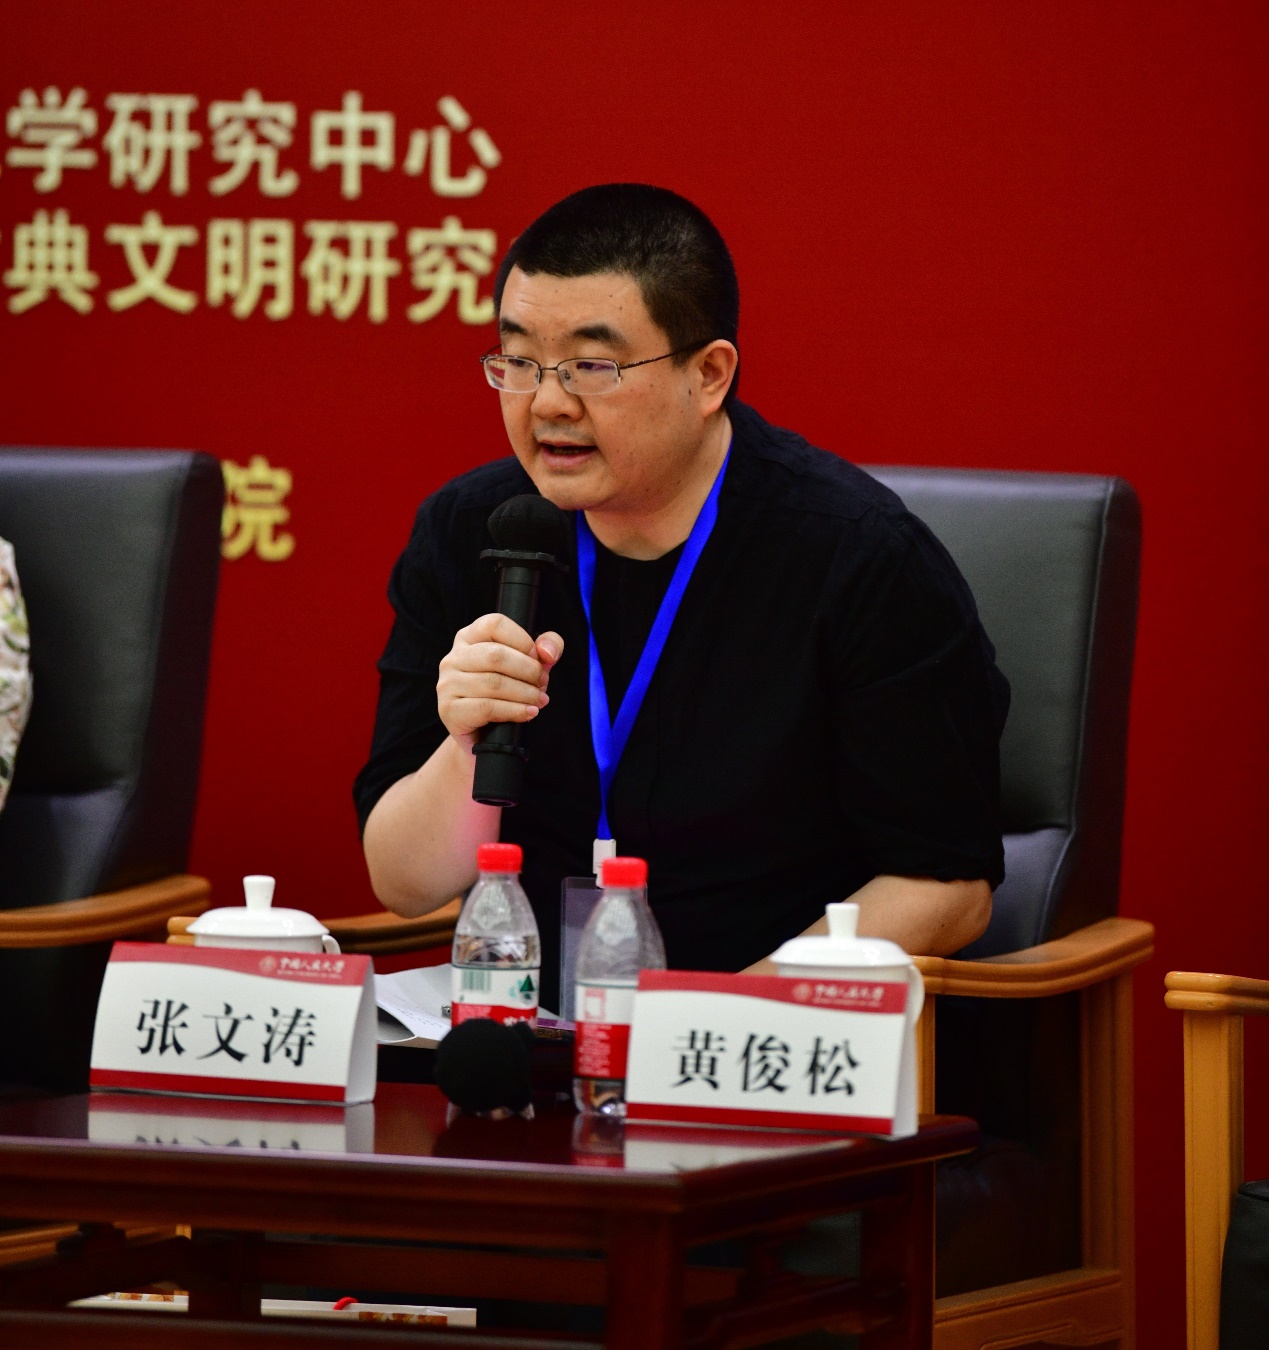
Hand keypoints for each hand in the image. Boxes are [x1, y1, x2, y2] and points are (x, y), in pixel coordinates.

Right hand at [437, 614, 563, 751]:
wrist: (484, 734)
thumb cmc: (506, 693)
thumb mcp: (529, 665)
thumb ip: (547, 648)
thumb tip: (548, 652)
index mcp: (469, 638)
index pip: (494, 624)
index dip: (522, 640)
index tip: (538, 658)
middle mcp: (453, 658)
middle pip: (496, 655)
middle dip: (528, 671)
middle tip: (543, 684)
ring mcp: (447, 684)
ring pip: (493, 683)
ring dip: (525, 693)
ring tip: (539, 700)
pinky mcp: (449, 710)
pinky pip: (487, 707)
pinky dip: (515, 711)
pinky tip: (529, 712)